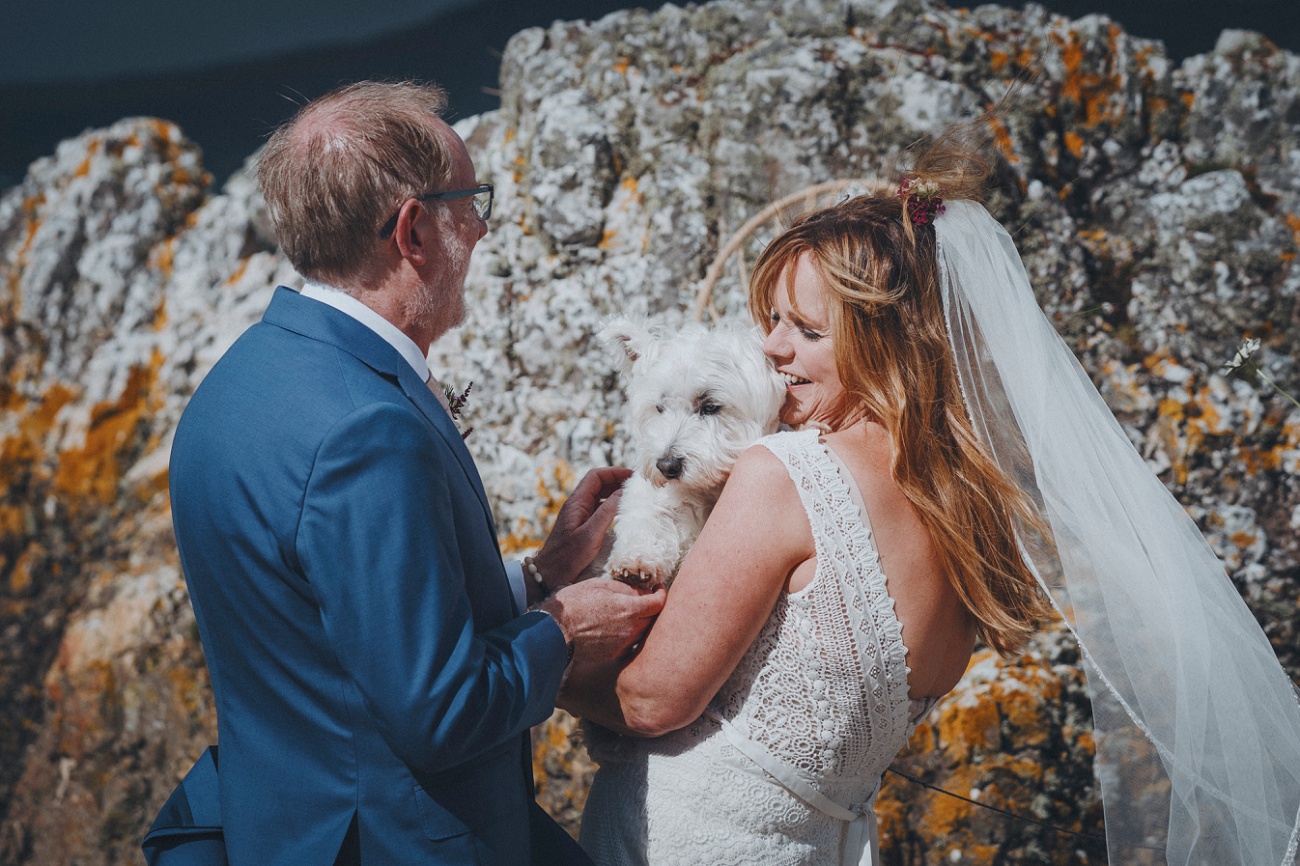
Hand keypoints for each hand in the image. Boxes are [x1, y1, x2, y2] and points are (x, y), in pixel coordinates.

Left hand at [534, 467, 630, 588]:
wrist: (549, 573)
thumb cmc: (568, 557)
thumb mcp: (591, 534)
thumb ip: (607, 512)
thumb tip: (623, 492)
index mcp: (577, 502)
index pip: (596, 476)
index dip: (614, 472)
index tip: (632, 476)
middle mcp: (577, 505)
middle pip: (598, 484)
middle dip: (617, 481)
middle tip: (636, 486)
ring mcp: (578, 514)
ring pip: (599, 496)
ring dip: (614, 493)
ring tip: (632, 496)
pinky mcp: (581, 525)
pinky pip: (598, 509)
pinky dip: (611, 506)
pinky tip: (621, 512)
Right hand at [540, 579, 663, 679]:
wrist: (555, 630)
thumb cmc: (574, 603)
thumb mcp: (599, 585)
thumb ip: (625, 589)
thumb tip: (642, 592)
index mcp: (629, 609)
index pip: (659, 603)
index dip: (661, 593)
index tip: (658, 588)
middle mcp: (630, 629)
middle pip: (654, 620)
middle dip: (653, 609)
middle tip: (646, 600)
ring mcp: (623, 644)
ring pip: (643, 633)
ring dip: (642, 623)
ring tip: (630, 614)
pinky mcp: (614, 655)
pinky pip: (630, 644)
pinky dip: (630, 635)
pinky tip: (618, 628)